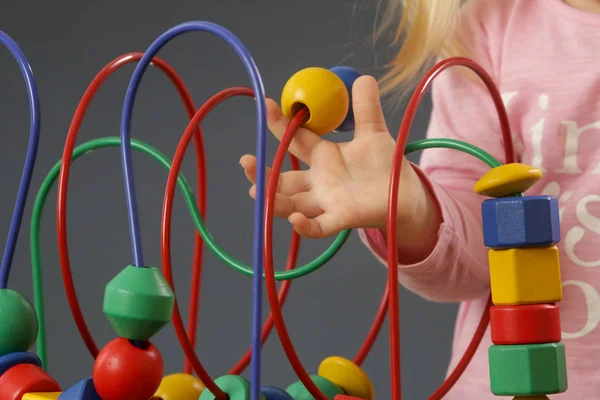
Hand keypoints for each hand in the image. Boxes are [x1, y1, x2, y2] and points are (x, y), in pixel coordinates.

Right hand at [241, 76, 434, 244]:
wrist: (407, 196)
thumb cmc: (386, 166)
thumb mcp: (375, 133)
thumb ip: (366, 108)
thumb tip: (363, 77)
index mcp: (324, 157)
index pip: (295, 140)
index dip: (280, 124)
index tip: (266, 105)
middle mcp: (319, 181)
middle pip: (284, 180)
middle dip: (263, 173)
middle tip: (246, 160)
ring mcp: (328, 201)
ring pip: (293, 203)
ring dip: (274, 200)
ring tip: (256, 191)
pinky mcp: (342, 218)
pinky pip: (319, 227)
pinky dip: (306, 226)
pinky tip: (294, 219)